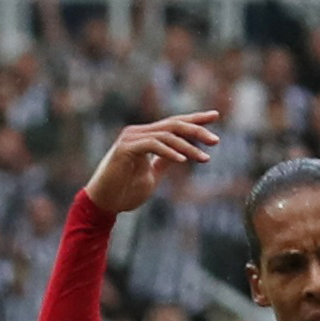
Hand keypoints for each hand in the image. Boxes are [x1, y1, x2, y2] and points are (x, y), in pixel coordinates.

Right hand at [82, 111, 220, 216]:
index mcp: (145, 137)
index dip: (196, 119)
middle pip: (173, 124)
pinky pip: (153, 145)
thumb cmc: (124, 192)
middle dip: (197, 130)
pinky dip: (169, 152)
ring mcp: (130, 139)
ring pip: (166, 134)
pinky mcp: (124, 148)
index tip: (216, 116)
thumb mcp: (152, 175)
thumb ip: (165, 162)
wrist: (103, 204)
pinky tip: (183, 161)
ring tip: (204, 158)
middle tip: (216, 141)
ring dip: (188, 146)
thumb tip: (184, 153)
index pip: (174, 123)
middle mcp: (138, 132)